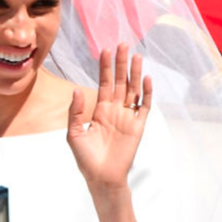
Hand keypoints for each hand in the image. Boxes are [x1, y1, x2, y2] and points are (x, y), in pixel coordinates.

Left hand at [67, 44, 151, 190]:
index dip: (104, 67)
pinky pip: (144, 107)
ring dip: (135, 73)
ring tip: (137, 55)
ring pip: (133, 90)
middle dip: (121, 63)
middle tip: (123, 44)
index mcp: (100, 110)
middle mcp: (115, 110)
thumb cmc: (86, 158)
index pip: (104, 83)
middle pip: (120, 81)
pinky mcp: (138, 127)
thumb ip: (76, 112)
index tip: (105, 50)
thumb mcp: (75, 133)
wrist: (101, 177)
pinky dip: (146, 93)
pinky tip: (146, 79)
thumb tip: (76, 90)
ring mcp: (128, 117)